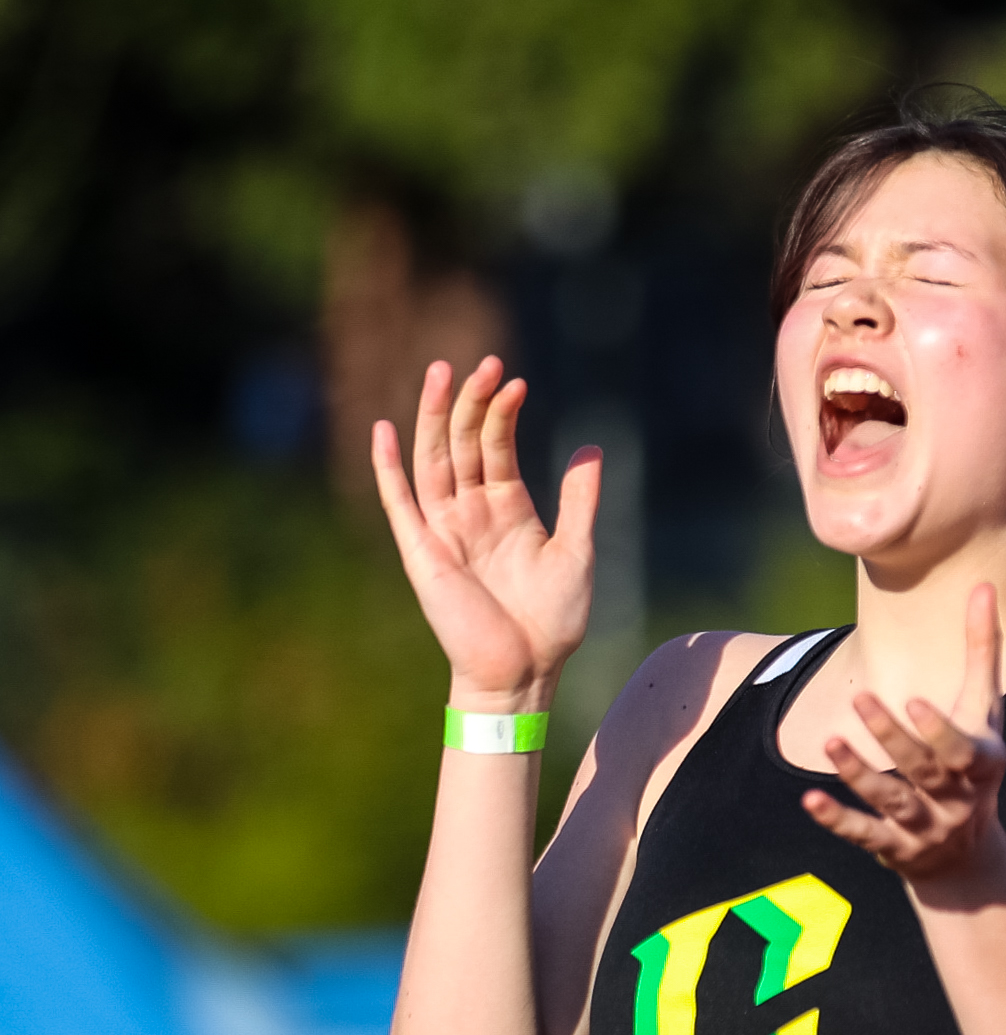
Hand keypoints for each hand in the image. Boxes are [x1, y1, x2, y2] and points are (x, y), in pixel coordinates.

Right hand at [372, 357, 599, 706]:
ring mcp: (444, 529)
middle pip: (463, 442)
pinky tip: (384, 430)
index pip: (495, 445)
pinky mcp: (423, 552)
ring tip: (443, 373)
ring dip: (435, 418)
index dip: (502, 412)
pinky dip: (388, 468)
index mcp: (507, 508)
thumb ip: (579, 499)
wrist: (525, 670)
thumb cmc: (552, 620)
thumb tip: (591, 447)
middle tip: (487, 363)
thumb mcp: (577, 550)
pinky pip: (400, 503)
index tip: (517, 382)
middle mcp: (471, 512)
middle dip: (472, 402)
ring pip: (433, 460)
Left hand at [801, 584, 1005, 883]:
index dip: (940, 730)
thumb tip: (984, 582)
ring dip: (860, 774)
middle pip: (923, 771)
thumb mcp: (984, 712)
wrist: (968, 857)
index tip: (914, 700)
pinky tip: (810, 801)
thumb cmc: (973, 763)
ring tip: (831, 740)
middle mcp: (956, 800)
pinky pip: (864, 835)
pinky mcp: (893, 848)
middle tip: (860, 699)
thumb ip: (982, 650)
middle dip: (893, 738)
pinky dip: (838, 820)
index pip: (962, 751)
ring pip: (891, 801)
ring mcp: (925, 827)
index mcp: (981, 765)